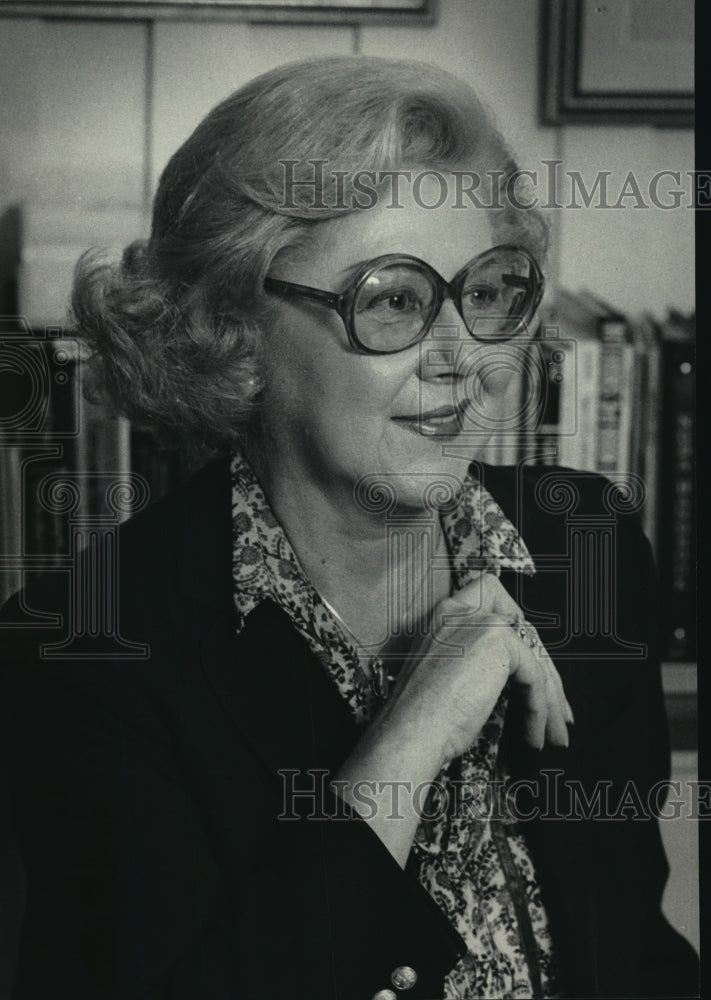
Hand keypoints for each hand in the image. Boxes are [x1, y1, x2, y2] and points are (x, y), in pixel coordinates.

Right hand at [333, 571, 571, 866]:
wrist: (410, 731)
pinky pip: (535, 677)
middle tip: (559, 712)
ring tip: (554, 734)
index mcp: (444, 614)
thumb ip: (477, 661)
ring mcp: (479, 621)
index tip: (532, 658)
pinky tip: (534, 734)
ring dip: (550, 700)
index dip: (517, 624)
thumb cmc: (423, 718)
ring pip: (534, 657)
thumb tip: (522, 679)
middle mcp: (461, 609)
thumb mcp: (448, 677)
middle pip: (524, 633)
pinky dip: (540, 709)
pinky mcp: (498, 640)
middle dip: (546, 676)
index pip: (493, 597)